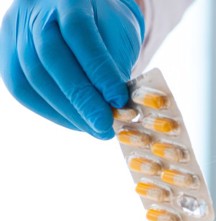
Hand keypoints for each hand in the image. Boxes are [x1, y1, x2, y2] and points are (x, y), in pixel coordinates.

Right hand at [0, 0, 143, 138]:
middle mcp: (35, 11)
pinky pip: (23, 90)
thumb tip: (116, 106)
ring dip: (67, 112)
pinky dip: (52, 111)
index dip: (99, 71)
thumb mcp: (119, 33)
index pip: (80, 33)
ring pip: (32, 77)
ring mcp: (15, 32)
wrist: (79, 12)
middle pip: (50, 58)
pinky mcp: (6, 54)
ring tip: (96, 129)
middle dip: (81, 99)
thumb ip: (115, 63)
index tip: (120, 101)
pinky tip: (76, 122)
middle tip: (106, 126)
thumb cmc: (104, 25)